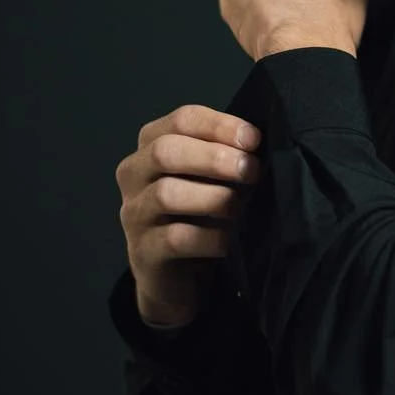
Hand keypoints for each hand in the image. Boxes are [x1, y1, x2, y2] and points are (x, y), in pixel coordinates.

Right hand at [115, 104, 263, 325]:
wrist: (180, 275)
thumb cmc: (199, 214)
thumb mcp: (212, 179)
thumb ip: (227, 156)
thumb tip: (260, 145)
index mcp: (152, 145)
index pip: (182, 120)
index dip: (220, 126)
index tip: (254, 140)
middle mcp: (134, 174)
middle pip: (165, 151)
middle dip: (214, 158)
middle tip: (251, 171)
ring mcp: (134, 214)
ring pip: (166, 194)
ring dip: (213, 198)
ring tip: (241, 207)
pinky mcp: (143, 252)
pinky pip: (175, 238)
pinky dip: (210, 237)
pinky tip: (231, 240)